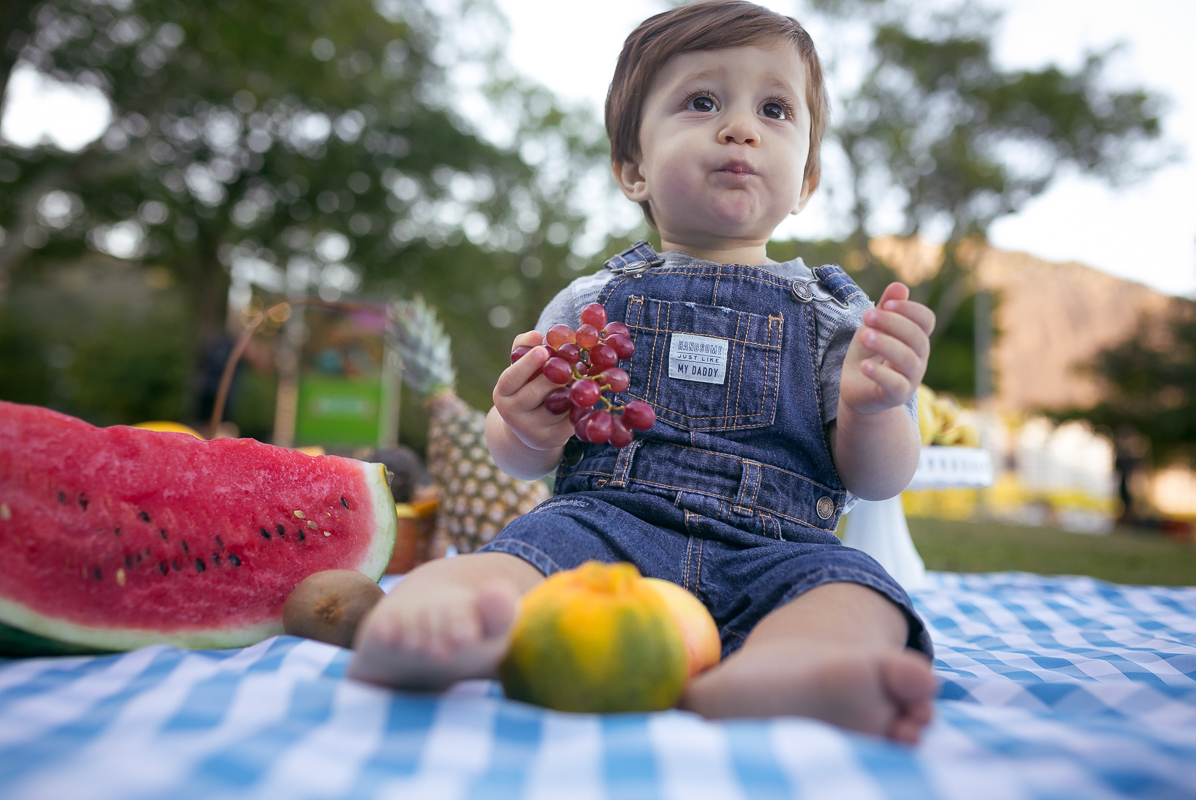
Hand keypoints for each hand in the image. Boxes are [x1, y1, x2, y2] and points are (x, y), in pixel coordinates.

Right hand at [492, 331, 576, 451]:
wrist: (529, 428)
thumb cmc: (526, 386)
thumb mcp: (521, 367)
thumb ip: (525, 347)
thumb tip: (535, 335)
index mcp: (502, 393)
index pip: (511, 378)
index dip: (527, 364)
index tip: (544, 350)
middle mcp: (511, 414)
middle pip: (535, 393)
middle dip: (555, 376)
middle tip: (571, 363)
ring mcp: (530, 430)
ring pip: (555, 407)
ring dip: (570, 390)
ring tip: (582, 377)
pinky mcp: (550, 440)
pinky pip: (568, 420)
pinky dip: (578, 407)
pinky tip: (585, 396)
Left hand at [839, 283, 934, 415]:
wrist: (857, 390)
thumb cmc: (868, 355)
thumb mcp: (873, 328)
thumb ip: (885, 308)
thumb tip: (899, 285)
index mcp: (916, 338)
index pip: (926, 320)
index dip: (909, 309)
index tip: (885, 304)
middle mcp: (918, 357)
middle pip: (917, 336)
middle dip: (891, 322)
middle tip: (866, 316)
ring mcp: (910, 378)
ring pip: (907, 359)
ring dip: (885, 344)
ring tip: (864, 335)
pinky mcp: (897, 396)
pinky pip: (896, 384)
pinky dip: (880, 374)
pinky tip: (864, 366)